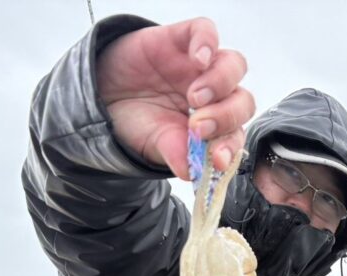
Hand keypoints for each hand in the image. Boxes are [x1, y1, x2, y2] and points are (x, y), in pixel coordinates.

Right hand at [95, 18, 254, 178]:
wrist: (104, 95)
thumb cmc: (137, 121)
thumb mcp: (154, 143)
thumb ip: (176, 154)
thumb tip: (192, 173)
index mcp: (214, 126)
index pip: (235, 135)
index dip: (230, 147)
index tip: (217, 158)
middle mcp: (216, 96)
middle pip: (242, 101)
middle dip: (225, 117)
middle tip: (198, 126)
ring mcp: (203, 67)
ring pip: (233, 66)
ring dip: (220, 83)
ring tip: (193, 97)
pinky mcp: (185, 40)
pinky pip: (206, 32)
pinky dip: (207, 42)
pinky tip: (197, 58)